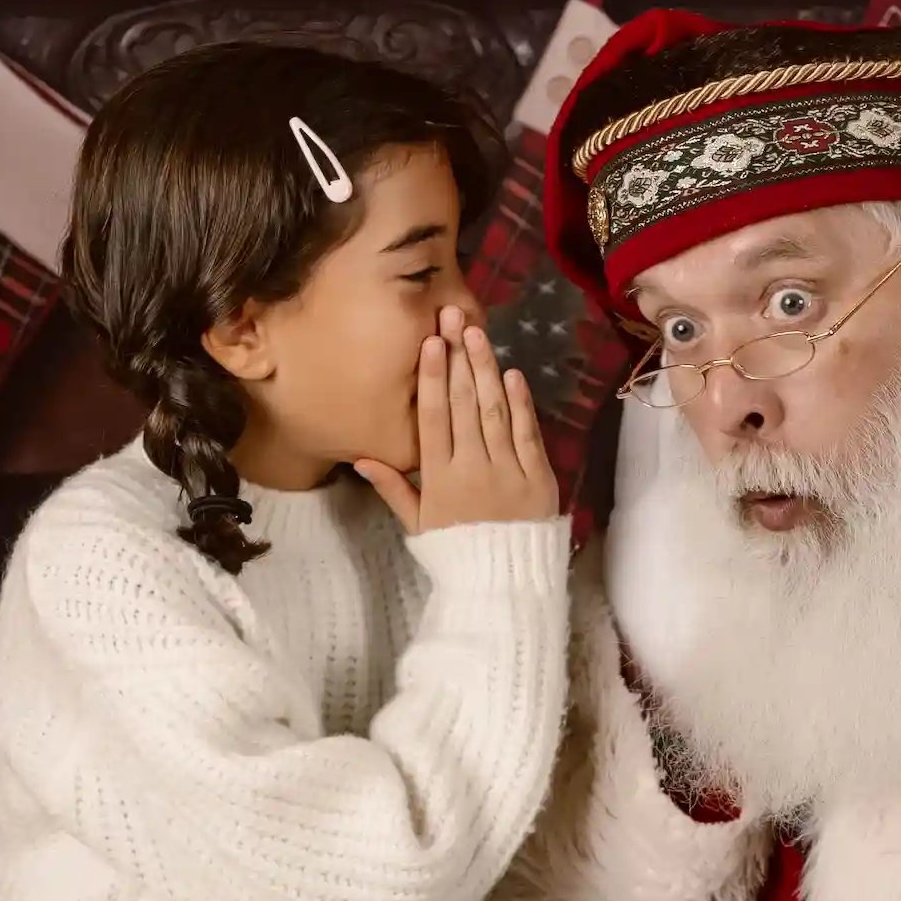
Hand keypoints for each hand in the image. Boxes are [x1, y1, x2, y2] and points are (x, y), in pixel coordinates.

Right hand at [360, 316, 557, 534]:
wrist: (505, 583)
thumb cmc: (457, 552)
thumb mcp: (419, 525)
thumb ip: (393, 488)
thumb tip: (362, 457)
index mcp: (440, 478)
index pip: (434, 418)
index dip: (433, 378)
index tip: (431, 343)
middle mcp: (473, 468)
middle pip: (464, 404)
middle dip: (458, 358)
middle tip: (454, 317)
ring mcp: (508, 471)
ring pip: (495, 411)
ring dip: (486, 369)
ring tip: (478, 333)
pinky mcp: (539, 477)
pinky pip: (528, 434)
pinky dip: (520, 403)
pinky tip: (511, 374)